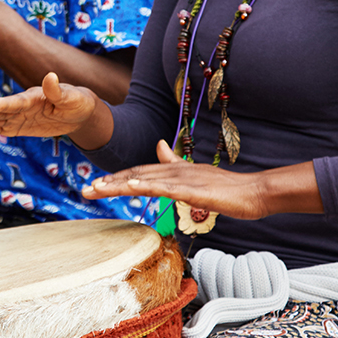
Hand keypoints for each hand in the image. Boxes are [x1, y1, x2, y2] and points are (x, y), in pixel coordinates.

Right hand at [0, 72, 98, 137]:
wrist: (78, 112)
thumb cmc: (77, 101)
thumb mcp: (72, 97)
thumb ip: (58, 91)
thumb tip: (51, 76)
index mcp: (33, 97)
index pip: (15, 102)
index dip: (1, 104)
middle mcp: (22, 106)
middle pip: (0, 110)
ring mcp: (19, 116)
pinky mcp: (19, 126)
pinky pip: (0, 128)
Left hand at [83, 139, 271, 219]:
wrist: (252, 192)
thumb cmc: (226, 189)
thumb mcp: (194, 176)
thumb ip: (174, 162)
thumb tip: (159, 146)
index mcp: (173, 169)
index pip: (138, 173)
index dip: (116, 178)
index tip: (95, 185)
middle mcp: (173, 170)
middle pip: (134, 175)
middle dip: (108, 182)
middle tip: (85, 189)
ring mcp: (182, 179)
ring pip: (143, 180)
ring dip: (117, 185)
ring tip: (96, 189)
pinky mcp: (191, 189)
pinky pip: (163, 187)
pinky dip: (145, 185)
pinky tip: (129, 186)